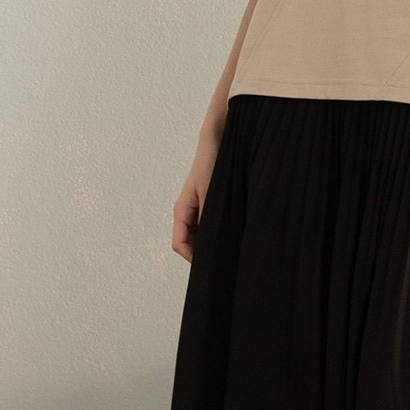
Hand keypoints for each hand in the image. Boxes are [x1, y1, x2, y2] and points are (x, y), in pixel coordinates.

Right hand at [173, 139, 219, 261]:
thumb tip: (209, 242)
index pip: (179, 244)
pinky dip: (215, 233)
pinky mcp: (206, 204)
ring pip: (198, 236)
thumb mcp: (211, 194)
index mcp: (181, 211)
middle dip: (201, 254)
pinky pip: (206, 226)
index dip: (192, 258)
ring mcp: (196, 209)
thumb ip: (208, 217)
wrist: (217, 143)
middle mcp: (186, 212)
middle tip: (221, 263)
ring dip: (209, 244)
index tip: (209, 266)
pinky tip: (230, 235)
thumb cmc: (212, 164)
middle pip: (188, 243)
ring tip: (227, 251)